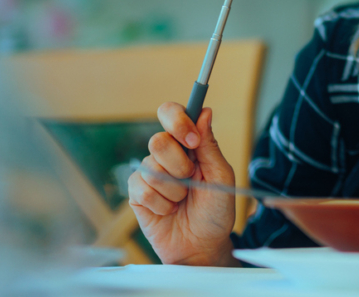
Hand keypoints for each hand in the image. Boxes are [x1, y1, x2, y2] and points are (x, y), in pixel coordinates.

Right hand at [128, 103, 236, 265]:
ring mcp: (149, 173)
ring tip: (182, 200)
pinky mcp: (136, 194)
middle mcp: (166, 154)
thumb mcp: (221, 177)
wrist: (203, 245)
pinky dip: (162, 204)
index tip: (192, 140)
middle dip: (179, 165)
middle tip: (191, 179)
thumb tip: (204, 112)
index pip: (171, 113)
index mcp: (187, 143)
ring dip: (174, 190)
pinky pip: (143, 190)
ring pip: (151, 168)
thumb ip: (210, 146)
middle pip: (157, 141)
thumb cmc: (215, 210)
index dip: (178, 121)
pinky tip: (169, 210)